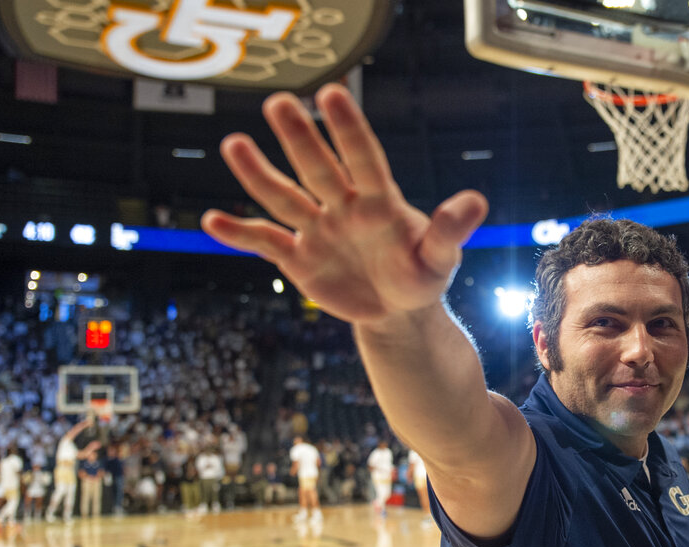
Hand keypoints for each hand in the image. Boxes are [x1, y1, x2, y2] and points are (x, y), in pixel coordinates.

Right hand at [202, 84, 487, 323]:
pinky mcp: (298, 259)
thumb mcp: (440, 258)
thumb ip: (450, 231)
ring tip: (235, 144)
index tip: (331, 94)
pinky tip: (212, 221)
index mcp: (378, 201)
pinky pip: (265, 242)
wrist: (397, 310)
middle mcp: (342, 206)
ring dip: (258, 175)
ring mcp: (317, 230)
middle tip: (280, 101)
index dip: (348, 129)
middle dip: (300, 138)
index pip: (363, 158)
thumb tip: (477, 202)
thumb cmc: (423, 276)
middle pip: (318, 168)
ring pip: (284, 197)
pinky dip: (239, 234)